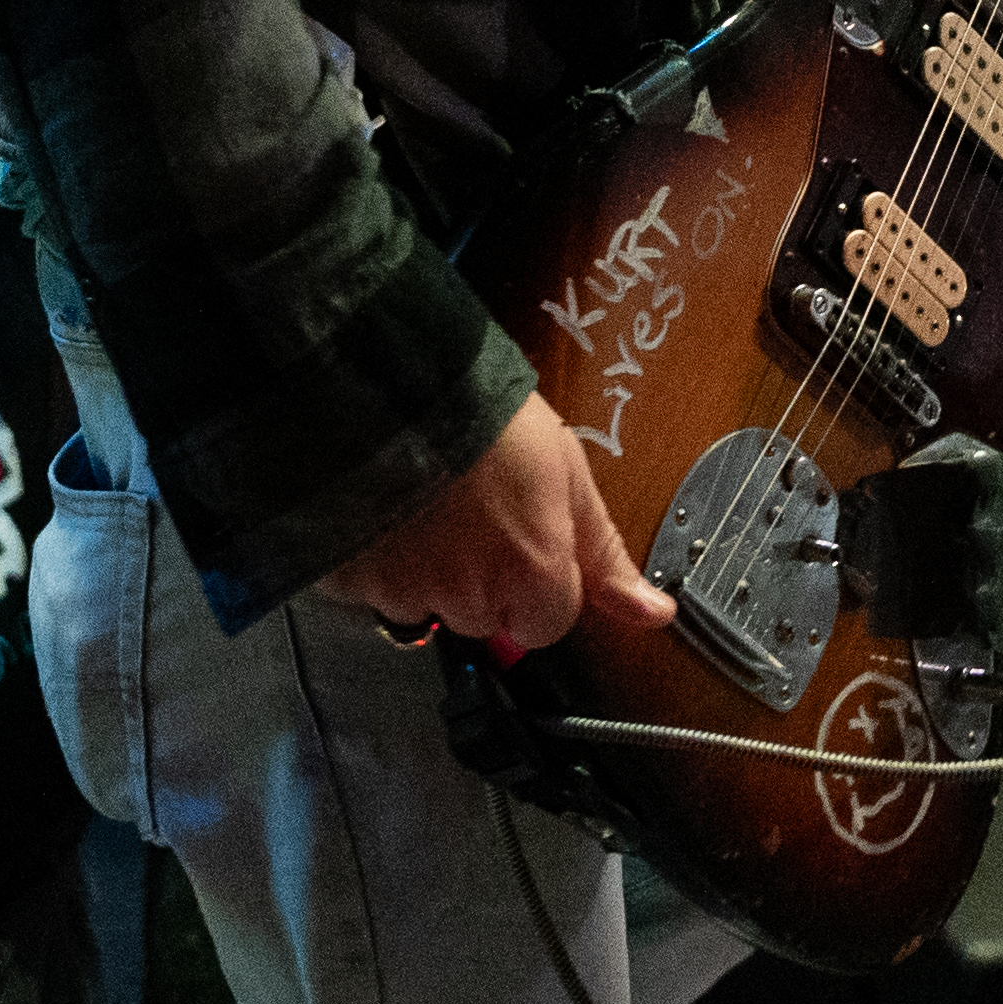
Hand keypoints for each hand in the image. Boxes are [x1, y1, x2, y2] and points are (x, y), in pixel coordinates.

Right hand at [312, 396, 674, 659]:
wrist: (389, 378)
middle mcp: (468, 597)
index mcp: (531, 574)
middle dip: (479, 580)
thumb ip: (605, 554)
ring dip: (425, 571)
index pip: (547, 625)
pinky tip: (381, 510)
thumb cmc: (485, 416)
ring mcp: (402, 593)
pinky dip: (373, 561)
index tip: (521, 540)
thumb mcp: (566, 473)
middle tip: (468, 511)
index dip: (539, 582)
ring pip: (425, 607)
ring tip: (421, 502)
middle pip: (485, 618)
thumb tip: (656, 614)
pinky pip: (367, 592)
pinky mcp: (347, 581)